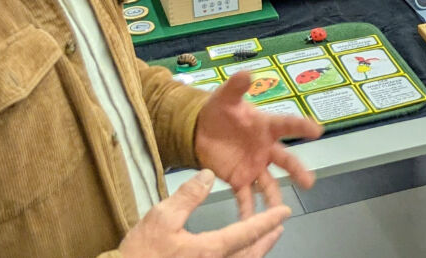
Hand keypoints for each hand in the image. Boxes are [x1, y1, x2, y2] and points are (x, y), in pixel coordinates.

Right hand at [117, 169, 289, 257]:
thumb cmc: (142, 253)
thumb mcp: (162, 217)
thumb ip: (188, 195)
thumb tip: (208, 174)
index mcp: (210, 250)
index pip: (247, 233)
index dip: (268, 221)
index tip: (284, 212)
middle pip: (251, 254)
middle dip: (266, 239)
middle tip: (279, 227)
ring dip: (255, 250)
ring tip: (263, 239)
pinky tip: (236, 253)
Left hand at [194, 71, 322, 218]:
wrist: (200, 130)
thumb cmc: (220, 111)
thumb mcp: (225, 96)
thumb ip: (236, 86)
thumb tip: (247, 72)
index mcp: (265, 126)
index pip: (286, 125)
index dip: (301, 126)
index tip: (316, 129)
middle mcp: (264, 148)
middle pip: (285, 160)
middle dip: (297, 170)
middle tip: (309, 180)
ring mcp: (254, 166)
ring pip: (269, 184)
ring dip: (275, 197)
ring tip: (280, 211)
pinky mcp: (239, 179)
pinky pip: (245, 197)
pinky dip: (247, 210)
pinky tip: (250, 221)